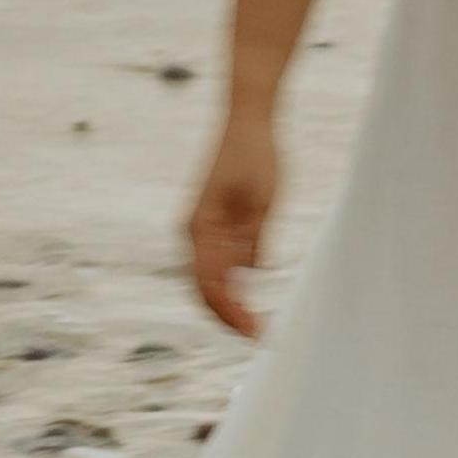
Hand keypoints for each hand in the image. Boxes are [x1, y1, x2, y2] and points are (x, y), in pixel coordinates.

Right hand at [186, 104, 279, 339]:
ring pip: (209, 280)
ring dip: (228, 303)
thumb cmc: (256, 156)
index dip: (231, 314)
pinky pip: (217, 263)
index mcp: (201, 229)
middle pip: (204, 289)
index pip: (211, 286)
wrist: (248, 121)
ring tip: (254, 324)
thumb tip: (250, 273)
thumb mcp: (262, 202)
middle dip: (227, 316)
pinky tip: (249, 297)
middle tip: (258, 336)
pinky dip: (230, 285)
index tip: (255, 332)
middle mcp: (195, 232)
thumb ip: (253, 240)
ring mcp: (202, 228)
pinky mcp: (215, 223)